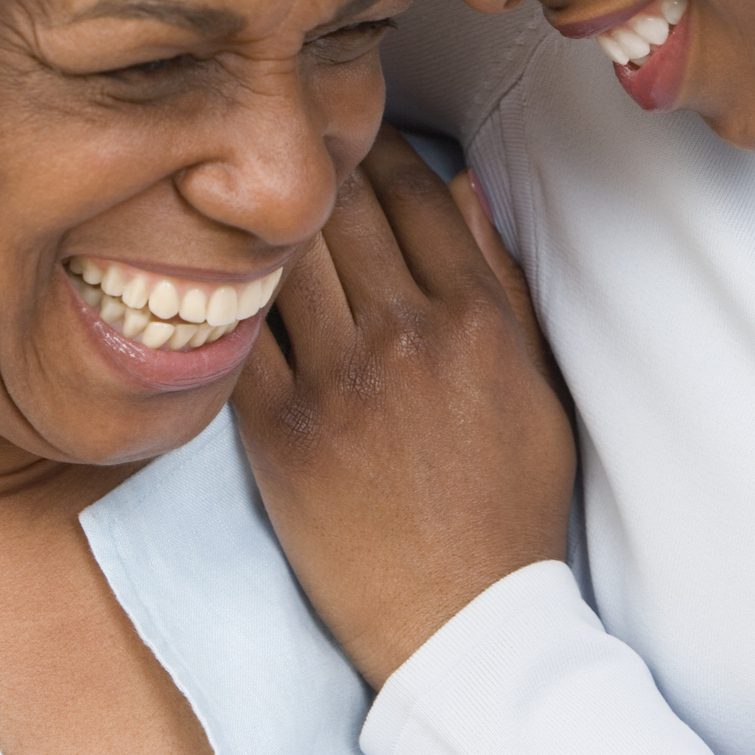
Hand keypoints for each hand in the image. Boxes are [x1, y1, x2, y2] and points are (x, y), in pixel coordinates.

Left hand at [234, 128, 575, 687]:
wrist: (460, 618)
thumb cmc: (507, 503)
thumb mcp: (536, 382)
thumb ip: (502, 277)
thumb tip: (463, 186)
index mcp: (477, 319)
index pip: (416, 191)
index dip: (379, 148)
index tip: (356, 137)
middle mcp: (407, 337)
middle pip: (342, 206)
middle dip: (316, 166)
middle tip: (292, 152)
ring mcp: (337, 382)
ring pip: (284, 256)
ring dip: (266, 220)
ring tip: (251, 202)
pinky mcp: (277, 430)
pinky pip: (240, 332)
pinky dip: (230, 295)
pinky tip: (218, 275)